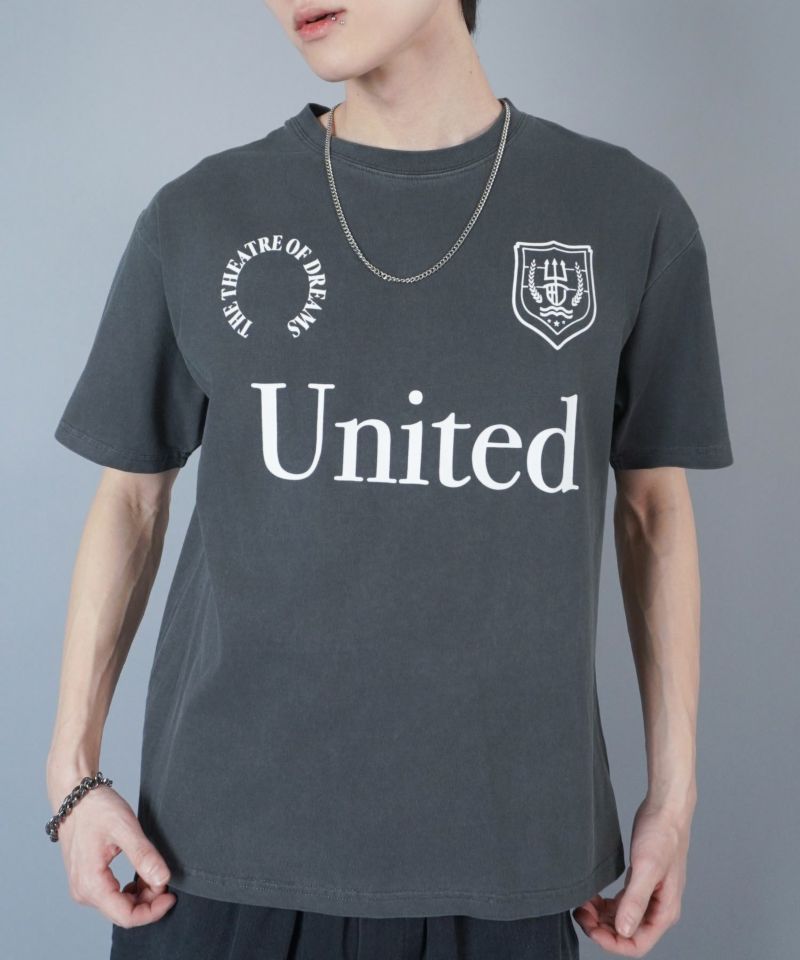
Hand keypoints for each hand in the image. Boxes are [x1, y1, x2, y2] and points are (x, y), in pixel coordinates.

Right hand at [48, 773, 176, 926]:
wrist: (75, 795)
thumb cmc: (97, 809)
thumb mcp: (125, 828)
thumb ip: (144, 856)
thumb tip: (163, 879)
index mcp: (91, 884)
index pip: (126, 916)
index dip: (153, 911)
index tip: (171, 895)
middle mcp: (83, 892)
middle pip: (123, 912)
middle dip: (149, 901)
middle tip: (165, 878)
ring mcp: (84, 887)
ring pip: (118, 905)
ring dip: (141, 895)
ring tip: (154, 871)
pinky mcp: (87, 879)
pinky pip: (112, 894)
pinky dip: (130, 888)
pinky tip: (141, 873)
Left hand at [572, 794, 693, 955]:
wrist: (666, 809)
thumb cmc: (662, 835)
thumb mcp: (646, 867)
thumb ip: (636, 901)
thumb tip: (624, 930)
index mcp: (664, 911)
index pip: (637, 944)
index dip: (612, 943)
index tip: (590, 928)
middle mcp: (658, 908)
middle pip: (627, 934)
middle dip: (602, 929)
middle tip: (580, 912)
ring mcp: (649, 896)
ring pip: (622, 919)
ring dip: (601, 918)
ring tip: (582, 903)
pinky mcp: (640, 882)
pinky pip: (621, 904)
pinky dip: (605, 905)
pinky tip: (592, 896)